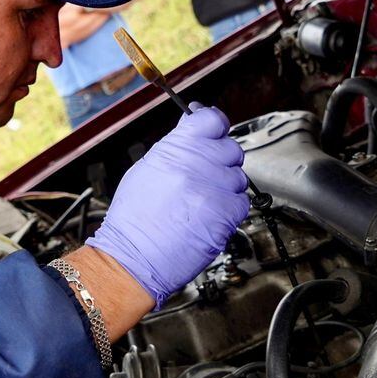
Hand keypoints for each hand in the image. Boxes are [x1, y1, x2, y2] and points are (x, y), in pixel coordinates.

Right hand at [87, 103, 249, 307]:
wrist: (134, 258)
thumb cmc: (135, 219)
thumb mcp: (146, 169)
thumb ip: (175, 146)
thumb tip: (192, 125)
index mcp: (175, 149)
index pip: (211, 119)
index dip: (215, 124)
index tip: (214, 129)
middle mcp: (197, 164)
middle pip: (230, 148)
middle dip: (221, 160)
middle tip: (205, 175)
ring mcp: (214, 189)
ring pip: (238, 177)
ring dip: (225, 187)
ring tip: (201, 201)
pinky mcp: (226, 214)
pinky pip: (242, 202)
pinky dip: (230, 209)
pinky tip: (210, 216)